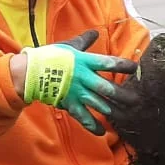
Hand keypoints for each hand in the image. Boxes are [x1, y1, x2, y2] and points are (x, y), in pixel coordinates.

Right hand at [20, 30, 139, 134]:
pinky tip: (102, 131)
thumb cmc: (49, 57)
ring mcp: (76, 93)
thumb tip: (95, 32)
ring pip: (98, 104)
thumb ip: (84, 41)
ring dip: (113, 111)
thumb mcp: (69, 46)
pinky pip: (83, 117)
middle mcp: (83, 78)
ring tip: (126, 116)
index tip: (135, 69)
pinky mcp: (69, 104)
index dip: (123, 66)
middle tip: (136, 100)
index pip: (108, 63)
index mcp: (85, 62)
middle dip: (122, 95)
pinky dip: (93, 125)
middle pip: (107, 88)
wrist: (28, 73)